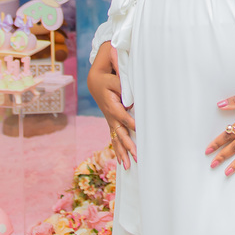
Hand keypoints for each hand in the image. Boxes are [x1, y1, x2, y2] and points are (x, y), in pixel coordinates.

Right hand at [88, 42, 135, 167]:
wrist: (96, 73)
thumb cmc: (108, 69)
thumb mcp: (114, 70)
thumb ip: (122, 79)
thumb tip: (131, 89)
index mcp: (108, 100)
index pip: (121, 113)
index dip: (129, 120)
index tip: (138, 128)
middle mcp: (108, 112)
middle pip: (118, 130)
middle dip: (127, 143)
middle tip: (136, 155)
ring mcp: (109, 117)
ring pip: (115, 137)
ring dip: (122, 151)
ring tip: (129, 166)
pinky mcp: (111, 119)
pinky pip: (114, 136)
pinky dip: (118, 149)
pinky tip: (124, 161)